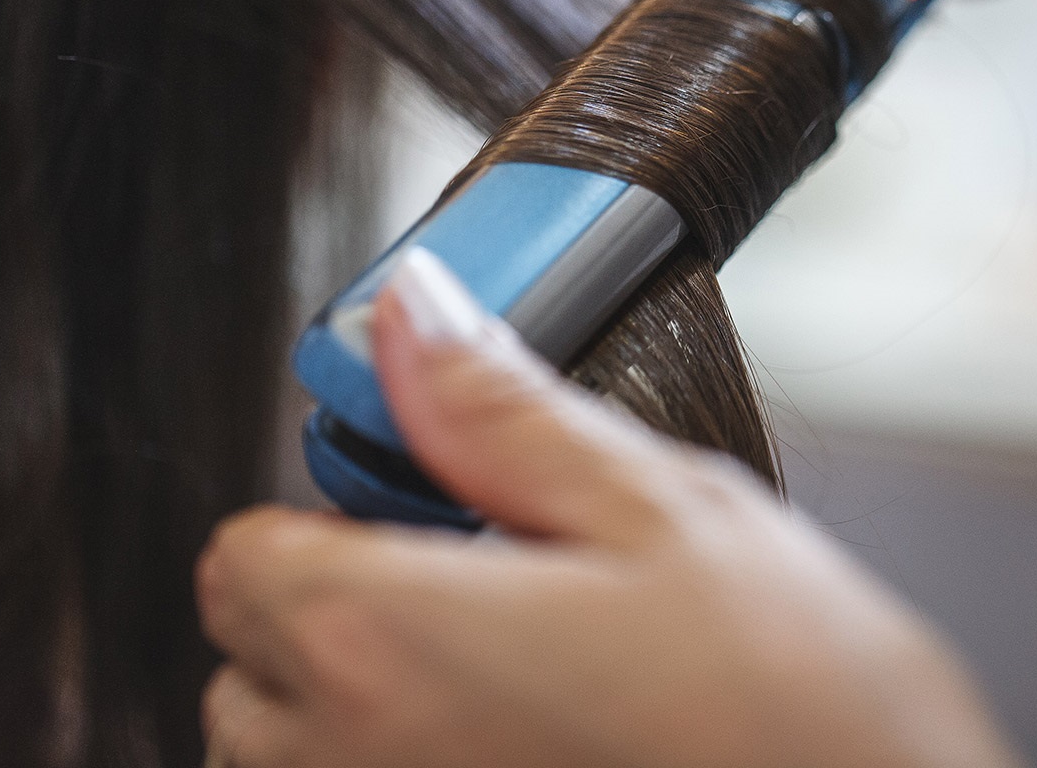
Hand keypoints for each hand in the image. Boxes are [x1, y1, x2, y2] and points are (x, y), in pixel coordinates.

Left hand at [196, 248, 1024, 767]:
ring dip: (338, 692)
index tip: (396, 498)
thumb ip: (498, 413)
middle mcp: (358, 764)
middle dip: (324, 596)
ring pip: (277, 749)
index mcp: (395, 644)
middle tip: (453, 572)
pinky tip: (502, 732)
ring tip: (479, 662)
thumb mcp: (653, 509)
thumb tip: (410, 313)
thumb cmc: (794, 703)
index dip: (316, 508)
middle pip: (246, 655)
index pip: (242, 557)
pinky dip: (380, 757)